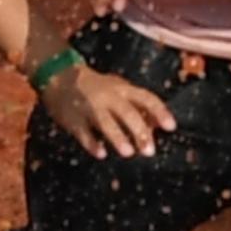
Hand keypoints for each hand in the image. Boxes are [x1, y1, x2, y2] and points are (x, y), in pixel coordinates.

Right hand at [44, 62, 175, 157]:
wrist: (59, 76)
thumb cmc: (96, 87)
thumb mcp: (118, 89)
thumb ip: (137, 105)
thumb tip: (157, 125)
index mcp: (122, 89)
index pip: (146, 98)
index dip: (160, 112)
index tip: (171, 127)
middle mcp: (108, 96)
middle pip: (127, 113)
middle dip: (139, 131)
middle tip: (149, 151)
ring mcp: (89, 107)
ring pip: (105, 122)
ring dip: (117, 137)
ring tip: (128, 153)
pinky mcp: (73, 119)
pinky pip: (83, 133)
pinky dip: (92, 143)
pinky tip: (101, 154)